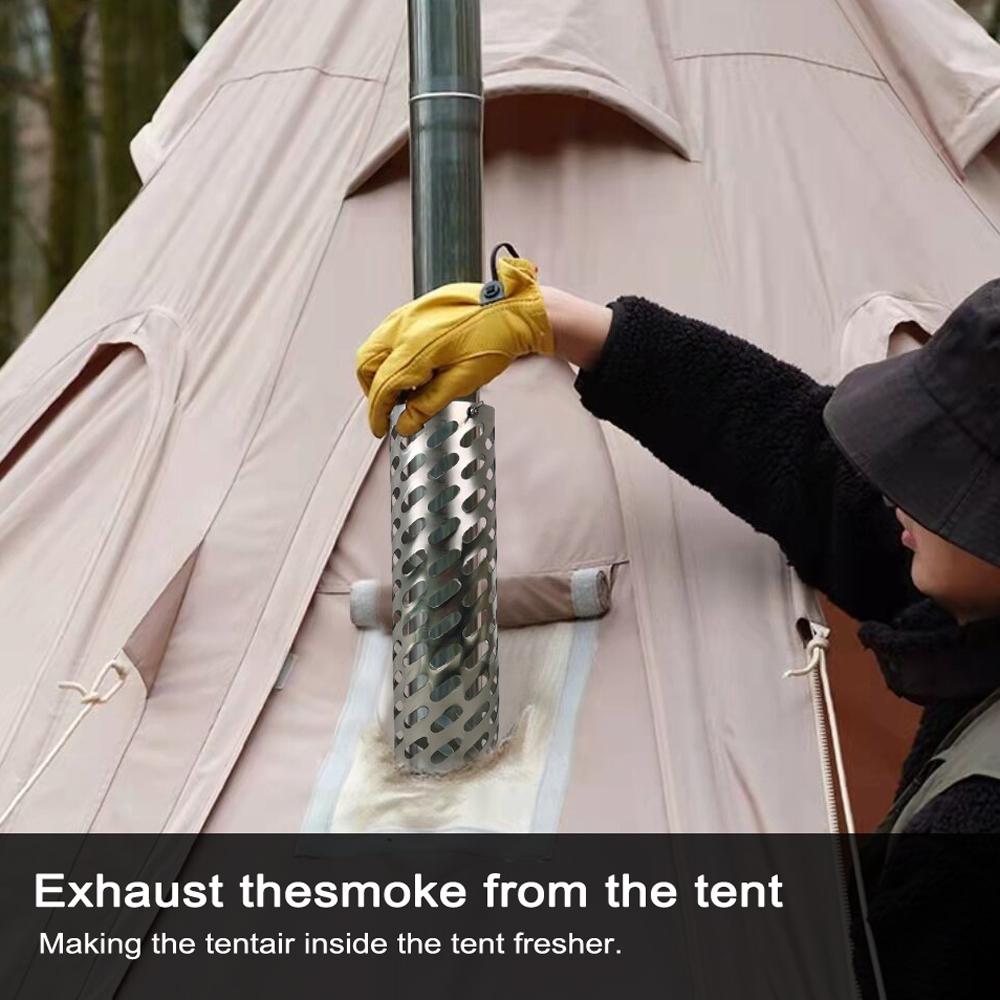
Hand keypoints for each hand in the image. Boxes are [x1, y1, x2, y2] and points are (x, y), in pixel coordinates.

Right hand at [356, 254, 552, 436]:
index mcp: (414, 348)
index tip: (380, 428)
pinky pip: (387, 334)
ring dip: (379, 372)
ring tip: (402, 390)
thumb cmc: (495, 340)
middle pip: (367, 364)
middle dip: (373, 391)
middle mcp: (404, 327)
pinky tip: (411, 367)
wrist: (512, 311)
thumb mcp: (462, 381)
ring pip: (374, 347)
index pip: (382, 387)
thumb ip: (428, 404)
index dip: (378, 413)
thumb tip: (405, 423)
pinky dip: (389, 354)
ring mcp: (407, 314)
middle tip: (389, 410)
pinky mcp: (415, 309)